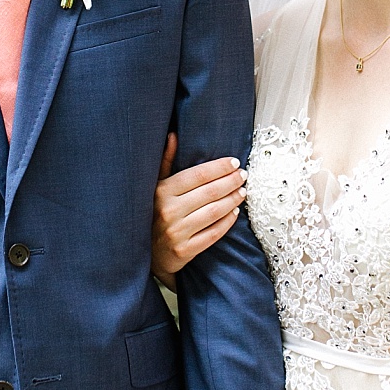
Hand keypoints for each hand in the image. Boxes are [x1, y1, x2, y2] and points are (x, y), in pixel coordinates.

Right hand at [154, 133, 244, 282]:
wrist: (146, 253)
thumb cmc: (152, 213)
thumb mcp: (154, 187)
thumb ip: (165, 162)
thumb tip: (173, 136)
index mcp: (160, 192)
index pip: (197, 175)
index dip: (219, 167)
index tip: (233, 162)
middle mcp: (168, 211)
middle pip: (210, 192)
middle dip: (231, 181)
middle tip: (243, 175)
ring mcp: (176, 232)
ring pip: (214, 212)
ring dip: (233, 200)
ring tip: (243, 191)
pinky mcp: (184, 250)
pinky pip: (213, 233)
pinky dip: (227, 222)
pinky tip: (235, 212)